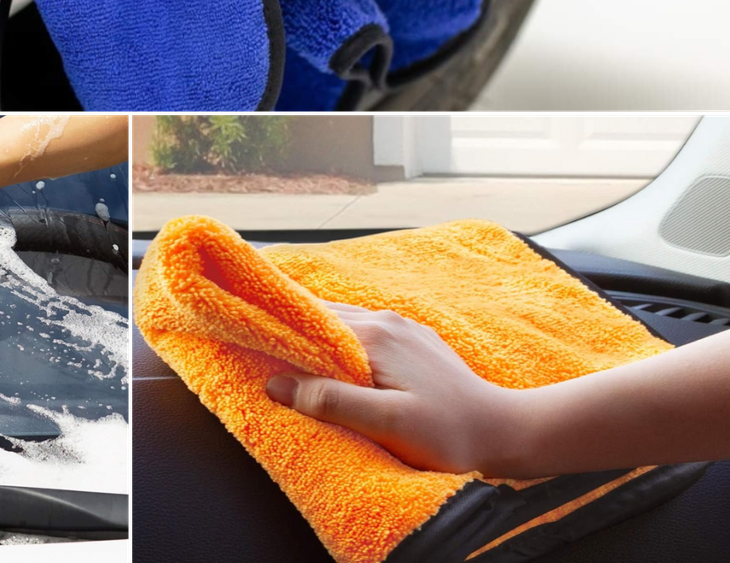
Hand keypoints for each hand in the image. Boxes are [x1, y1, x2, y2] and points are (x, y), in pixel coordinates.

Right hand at [266, 302, 518, 473]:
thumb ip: (332, 400)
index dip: (274, 320)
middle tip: (253, 333)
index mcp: (375, 336)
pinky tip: (330, 356)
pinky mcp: (414, 342)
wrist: (506, 432)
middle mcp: (386, 321)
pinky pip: (363, 331)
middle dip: (289, 324)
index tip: (243, 320)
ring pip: (343, 322)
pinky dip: (338, 339)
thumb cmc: (449, 434)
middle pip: (322, 315)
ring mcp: (402, 329)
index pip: (310, 318)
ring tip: (284, 345)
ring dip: (314, 332)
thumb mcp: (388, 423)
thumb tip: (277, 384)